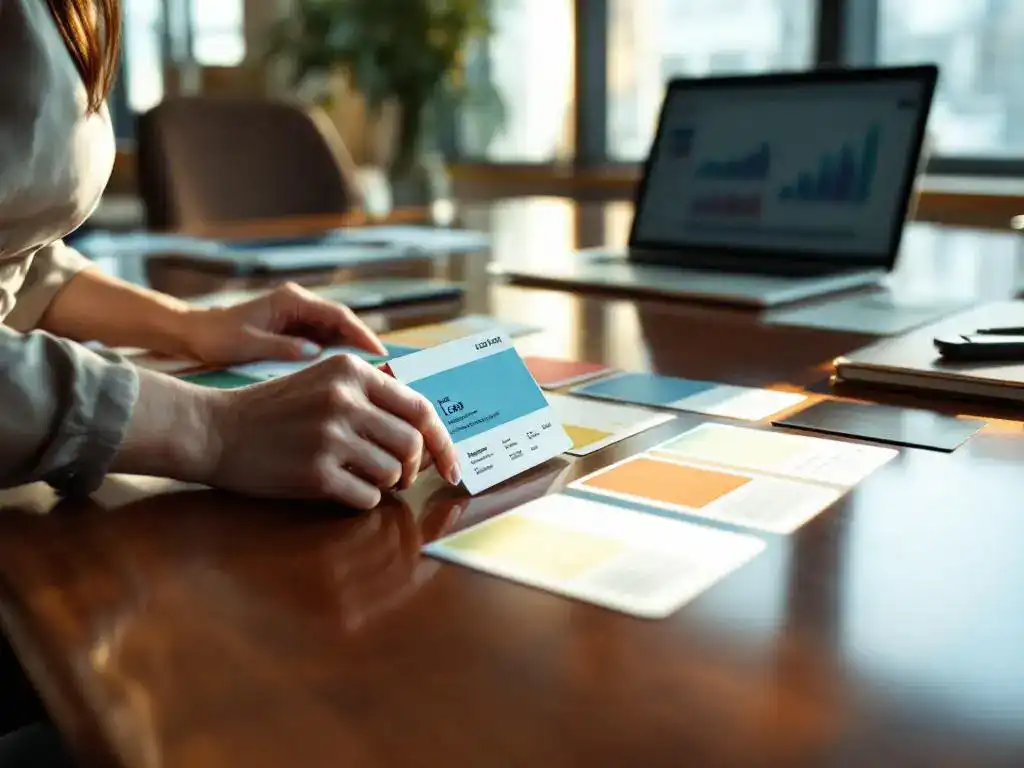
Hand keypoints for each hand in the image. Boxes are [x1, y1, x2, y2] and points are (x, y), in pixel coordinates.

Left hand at [180, 282, 385, 364]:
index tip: (380, 354)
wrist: (194, 333)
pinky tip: (348, 377)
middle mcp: (298, 304)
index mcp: (291, 300)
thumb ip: (281, 347)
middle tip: (387, 369)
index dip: (361, 335)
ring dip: (354, 353)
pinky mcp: (295, 329)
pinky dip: (338, 357)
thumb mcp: (247, 345)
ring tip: (373, 376)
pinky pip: (325, 341)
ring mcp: (298, 316)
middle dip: (364, 344)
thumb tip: (315, 353)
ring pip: (336, 333)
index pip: (337, 315)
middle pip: (342, 323)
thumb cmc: (216, 337)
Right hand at [207, 353, 460, 508]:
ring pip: (392, 472)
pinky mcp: (316, 472)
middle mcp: (345, 399)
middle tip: (400, 477)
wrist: (215, 430)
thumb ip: (371, 395)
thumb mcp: (323, 381)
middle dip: (412, 468)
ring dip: (386, 483)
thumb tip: (425, 429)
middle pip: (411, 444)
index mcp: (352, 371)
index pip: (420, 408)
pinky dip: (363, 499)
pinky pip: (367, 496)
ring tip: (362, 477)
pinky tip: (342, 489)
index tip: (452, 464)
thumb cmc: (274, 410)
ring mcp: (331, 436)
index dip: (442, 441)